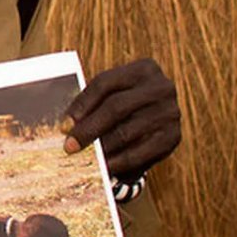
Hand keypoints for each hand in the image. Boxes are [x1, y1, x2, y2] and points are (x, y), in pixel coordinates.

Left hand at [64, 58, 180, 180]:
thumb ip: (94, 103)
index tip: (64, 124)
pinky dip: (118, 162)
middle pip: (115, 107)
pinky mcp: (173, 137)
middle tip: (69, 146)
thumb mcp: (114, 93)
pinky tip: (103, 168)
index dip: (82, 104)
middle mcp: (160, 87)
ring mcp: (170, 112)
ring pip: (126, 132)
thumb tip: (67, 126)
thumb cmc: (126, 102)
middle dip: (88, 129)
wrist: (159, 117)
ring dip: (100, 148)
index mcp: (144, 68)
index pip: (105, 83)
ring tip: (82, 158)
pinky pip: (140, 153)